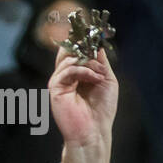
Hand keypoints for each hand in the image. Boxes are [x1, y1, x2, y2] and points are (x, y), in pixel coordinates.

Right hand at [50, 47, 118, 162]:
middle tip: (94, 46)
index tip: (93, 32)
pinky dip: (83, 70)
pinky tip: (94, 78)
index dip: (82, 41)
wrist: (94, 131)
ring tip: (100, 75)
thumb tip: (98, 44)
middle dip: (83, 47)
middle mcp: (66, 75)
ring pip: (69, 58)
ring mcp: (59, 81)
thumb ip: (101, 62)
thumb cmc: (102, 110)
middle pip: (68, 50)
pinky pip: (67, 70)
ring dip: (88, 62)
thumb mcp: (106, 80)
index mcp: (77, 73)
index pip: (75, 50)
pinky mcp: (55, 88)